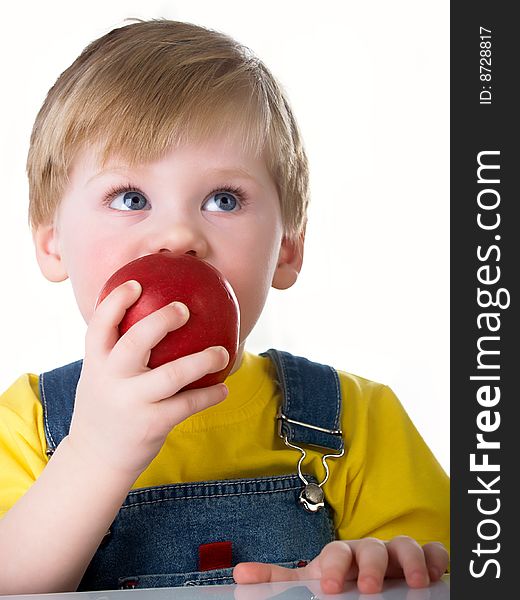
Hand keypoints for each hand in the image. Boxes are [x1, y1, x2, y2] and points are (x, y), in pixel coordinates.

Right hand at [66, 279, 228, 477]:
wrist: (95, 460)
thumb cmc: (107, 407)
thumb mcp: (101, 377)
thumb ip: (118, 352)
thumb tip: (155, 318)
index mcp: (96, 363)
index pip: (100, 325)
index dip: (116, 301)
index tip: (136, 283)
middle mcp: (110, 380)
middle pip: (135, 341)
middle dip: (162, 321)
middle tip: (184, 308)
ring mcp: (131, 403)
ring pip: (171, 375)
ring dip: (202, 360)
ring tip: (224, 352)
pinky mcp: (152, 424)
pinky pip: (187, 404)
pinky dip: (209, 395)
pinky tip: (223, 389)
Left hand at [233, 536, 448, 594]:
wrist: (367, 581)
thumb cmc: (337, 581)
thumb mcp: (309, 584)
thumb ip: (278, 581)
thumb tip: (238, 574)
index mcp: (342, 557)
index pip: (336, 553)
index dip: (334, 567)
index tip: (329, 588)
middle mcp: (369, 551)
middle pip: (372, 547)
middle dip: (373, 565)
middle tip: (371, 588)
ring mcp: (396, 555)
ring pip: (405, 545)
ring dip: (411, 560)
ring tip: (416, 583)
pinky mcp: (421, 561)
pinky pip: (432, 551)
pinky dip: (436, 557)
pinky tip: (437, 572)